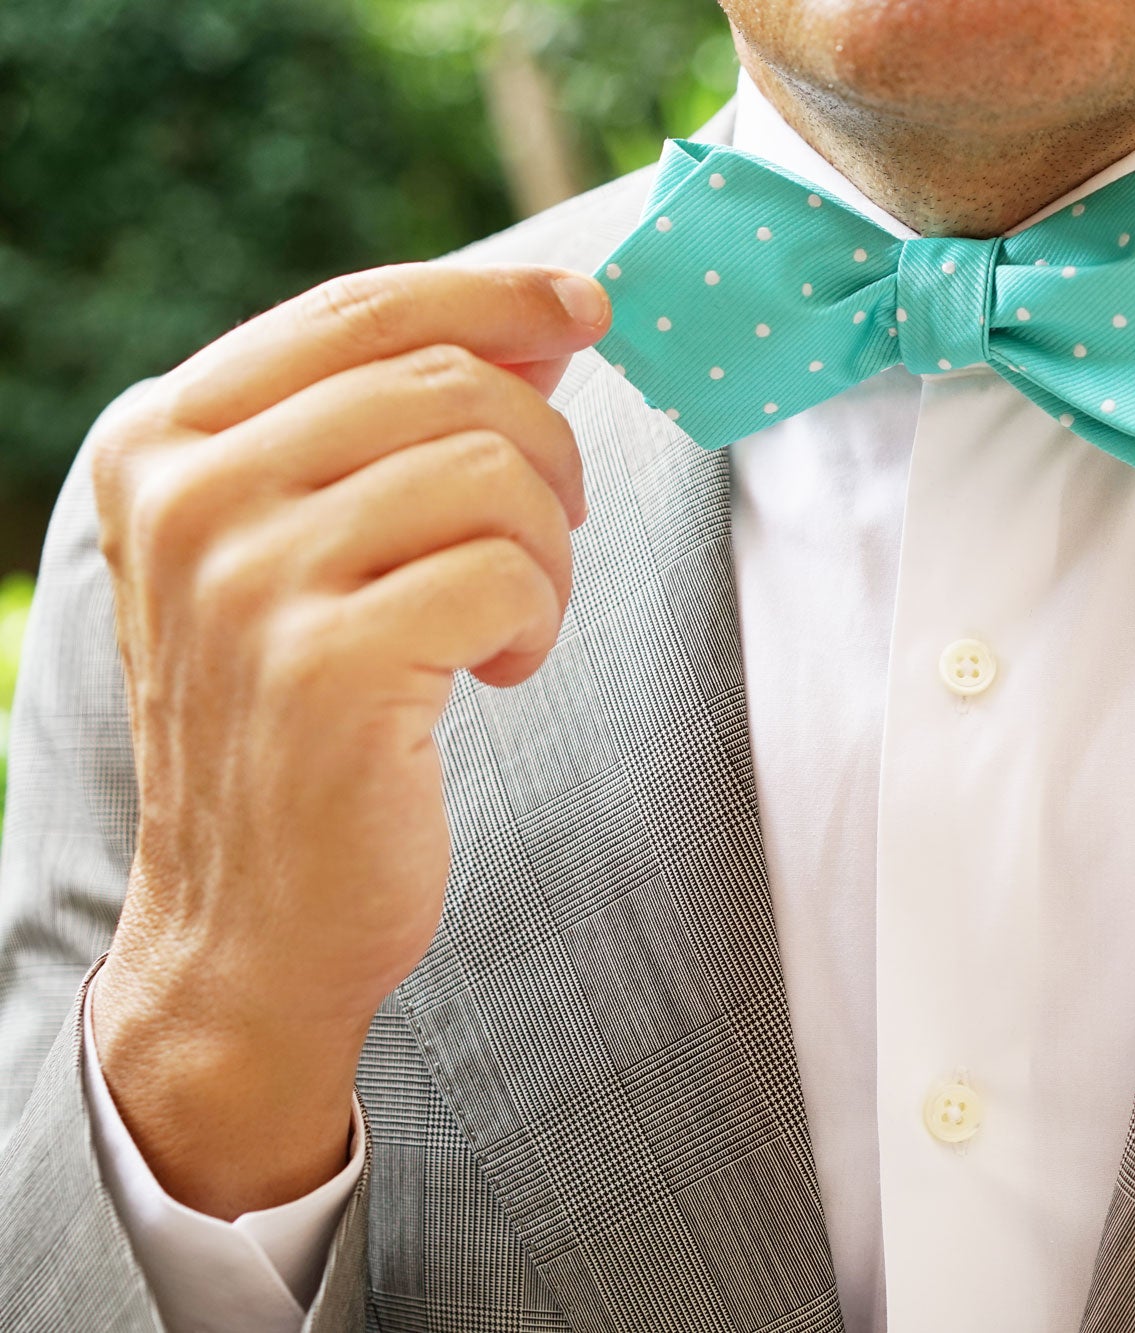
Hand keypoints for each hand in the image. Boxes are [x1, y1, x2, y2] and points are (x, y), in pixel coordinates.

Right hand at [86, 262, 608, 1217]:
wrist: (253, 920)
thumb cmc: (305, 719)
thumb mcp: (311, 545)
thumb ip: (399, 422)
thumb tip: (552, 318)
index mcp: (166, 439)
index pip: (360, 309)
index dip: (494, 295)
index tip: (587, 310)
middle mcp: (188, 494)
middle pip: (448, 381)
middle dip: (544, 455)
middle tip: (544, 538)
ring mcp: (246, 579)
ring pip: (492, 469)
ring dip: (545, 550)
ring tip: (508, 620)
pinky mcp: (326, 666)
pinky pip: (508, 572)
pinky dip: (538, 621)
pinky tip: (497, 674)